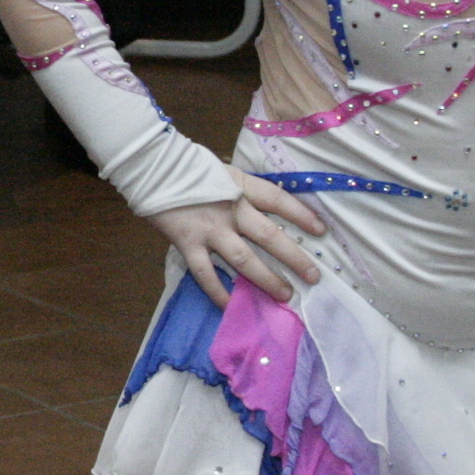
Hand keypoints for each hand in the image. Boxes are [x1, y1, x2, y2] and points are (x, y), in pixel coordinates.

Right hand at [149, 170, 325, 303]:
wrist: (152, 167)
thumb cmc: (191, 168)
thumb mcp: (226, 172)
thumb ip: (245, 192)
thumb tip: (271, 212)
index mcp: (241, 187)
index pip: (278, 200)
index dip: (301, 215)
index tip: (321, 231)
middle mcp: (230, 209)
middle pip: (268, 235)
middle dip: (293, 257)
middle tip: (313, 276)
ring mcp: (209, 229)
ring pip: (243, 259)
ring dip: (266, 279)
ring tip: (285, 294)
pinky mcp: (188, 244)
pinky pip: (206, 274)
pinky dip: (219, 292)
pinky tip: (232, 306)